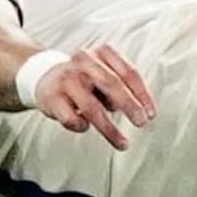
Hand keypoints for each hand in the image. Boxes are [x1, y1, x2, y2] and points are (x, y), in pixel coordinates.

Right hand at [32, 45, 156, 150]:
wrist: (45, 77)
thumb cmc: (85, 80)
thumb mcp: (105, 74)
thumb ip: (122, 87)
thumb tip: (143, 110)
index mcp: (101, 53)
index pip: (128, 72)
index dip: (142, 94)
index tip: (151, 114)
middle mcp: (83, 61)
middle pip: (111, 84)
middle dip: (129, 105)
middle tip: (141, 122)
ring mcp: (66, 79)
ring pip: (91, 107)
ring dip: (110, 129)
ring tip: (123, 143)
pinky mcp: (51, 97)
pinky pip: (72, 119)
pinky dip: (82, 126)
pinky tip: (84, 125)